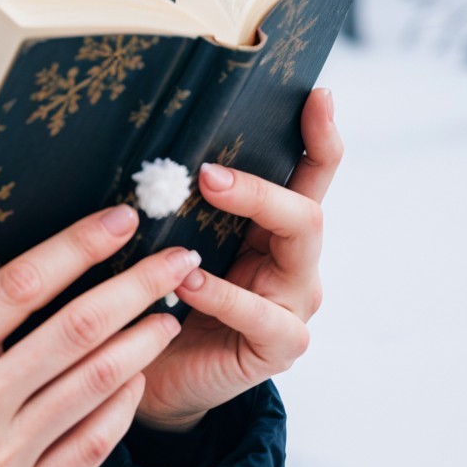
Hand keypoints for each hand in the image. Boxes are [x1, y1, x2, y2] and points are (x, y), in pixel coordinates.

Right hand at [0, 204, 201, 466]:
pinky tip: (136, 382)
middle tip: (176, 259)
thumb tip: (7, 303)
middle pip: (73, 329)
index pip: (18, 287)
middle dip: (134, 286)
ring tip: (168, 316)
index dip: (76, 246)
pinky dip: (120, 408)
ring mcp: (4, 460)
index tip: (117, 222)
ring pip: (92, 384)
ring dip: (141, 343)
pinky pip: (89, 447)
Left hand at [133, 87, 340, 431]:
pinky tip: (186, 281)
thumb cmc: (162, 296)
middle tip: (209, 170)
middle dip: (263, 183)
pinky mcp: (279, 347)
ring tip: (204, 193)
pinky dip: (222, 294)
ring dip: (253, 213)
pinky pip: (263, 316)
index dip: (320, 136)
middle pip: (306, 209)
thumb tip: (146, 142)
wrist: (155, 372)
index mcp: (273, 229)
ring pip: (299, 248)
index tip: (318, 94)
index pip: (310, 175)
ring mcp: (293, 304)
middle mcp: (294, 262)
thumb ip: (179, 202)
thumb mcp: (173, 239)